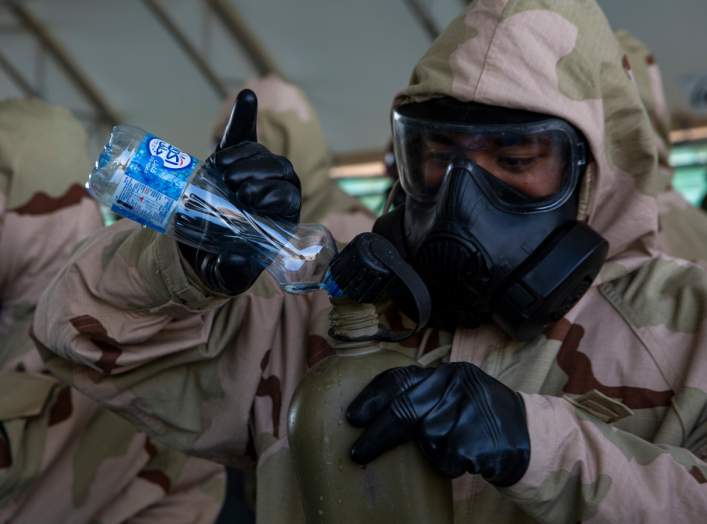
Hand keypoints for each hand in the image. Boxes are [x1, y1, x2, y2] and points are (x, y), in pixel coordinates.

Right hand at [179, 89, 301, 294]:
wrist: (198, 250)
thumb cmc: (221, 264)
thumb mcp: (227, 275)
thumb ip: (233, 272)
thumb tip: (240, 259)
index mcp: (281, 218)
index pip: (288, 196)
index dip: (272, 193)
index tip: (248, 197)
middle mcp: (272, 191)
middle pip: (277, 169)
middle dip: (257, 171)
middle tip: (232, 183)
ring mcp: (253, 173)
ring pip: (259, 153)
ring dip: (243, 155)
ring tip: (222, 168)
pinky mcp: (231, 160)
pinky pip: (241, 134)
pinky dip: (243, 115)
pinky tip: (247, 96)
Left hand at [346, 362, 529, 485]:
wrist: (530, 436)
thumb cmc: (483, 415)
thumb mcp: (457, 391)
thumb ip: (424, 392)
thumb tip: (377, 408)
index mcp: (446, 372)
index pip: (398, 378)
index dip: (371, 397)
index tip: (352, 416)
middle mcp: (455, 386)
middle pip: (403, 411)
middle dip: (376, 435)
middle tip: (358, 452)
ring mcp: (466, 411)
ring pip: (425, 438)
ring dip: (430, 450)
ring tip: (451, 446)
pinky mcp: (476, 439)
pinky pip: (444, 459)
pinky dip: (448, 464)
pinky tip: (465, 457)